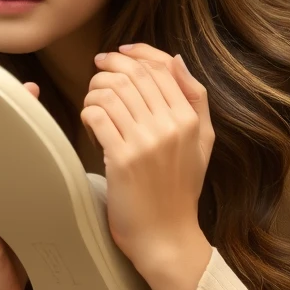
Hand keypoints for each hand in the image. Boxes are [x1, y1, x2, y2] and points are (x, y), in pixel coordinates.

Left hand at [81, 44, 213, 276]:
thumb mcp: (201, 142)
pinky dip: (88, 110)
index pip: (160, 69)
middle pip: (134, 76)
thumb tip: (177, 60)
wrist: (166, 236)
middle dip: (110, 66)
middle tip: (98, 68)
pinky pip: (98, 116)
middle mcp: (170, 127)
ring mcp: (146, 143)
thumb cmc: (179, 189)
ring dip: (96, 89)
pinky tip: (89, 119)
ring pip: (112, 92)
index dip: (135, 54)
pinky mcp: (121, 159)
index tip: (118, 53)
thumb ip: (195, 100)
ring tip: (93, 98)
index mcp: (190, 120)